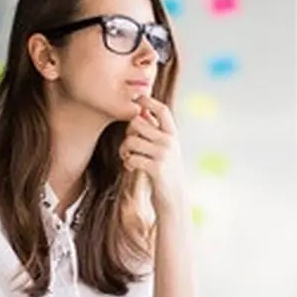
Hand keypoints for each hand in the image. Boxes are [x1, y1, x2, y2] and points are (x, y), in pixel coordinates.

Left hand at [120, 96, 185, 213]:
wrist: (172, 196)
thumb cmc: (164, 169)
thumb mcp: (164, 147)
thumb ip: (155, 130)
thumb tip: (141, 110)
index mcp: (173, 133)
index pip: (162, 109)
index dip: (147, 101)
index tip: (136, 100)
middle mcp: (170, 141)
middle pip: (137, 122)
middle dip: (127, 132)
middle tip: (129, 144)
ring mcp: (163, 155)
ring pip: (131, 140)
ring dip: (124, 150)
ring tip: (127, 157)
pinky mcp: (156, 169)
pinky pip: (132, 158)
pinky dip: (127, 162)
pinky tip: (130, 167)